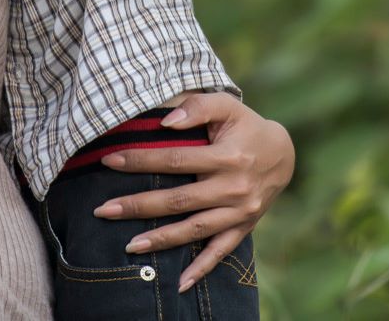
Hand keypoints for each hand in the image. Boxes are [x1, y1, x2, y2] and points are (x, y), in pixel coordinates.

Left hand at [90, 91, 294, 292]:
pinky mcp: (244, 228)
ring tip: (129, 246)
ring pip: (195, 229)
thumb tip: (165, 123)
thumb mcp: (227, 106)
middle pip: (179, 200)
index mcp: (228, 156)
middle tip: (104, 210)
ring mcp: (239, 212)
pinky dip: (202, 268)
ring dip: (162, 240)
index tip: (110, 161)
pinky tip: (180, 283)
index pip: (176, 160)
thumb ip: (197, 106)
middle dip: (139, 206)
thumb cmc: (246, 126)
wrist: (284, 154)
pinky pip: (221, 252)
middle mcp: (234, 188)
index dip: (141, 161)